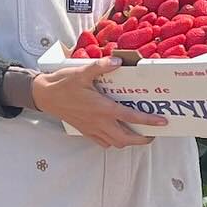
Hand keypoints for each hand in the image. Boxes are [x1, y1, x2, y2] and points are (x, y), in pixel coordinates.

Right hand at [31, 56, 167, 147]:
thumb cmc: (63, 84)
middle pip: (126, 139)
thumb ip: (101, 67)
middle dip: (142, 139)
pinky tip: (117, 133)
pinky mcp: (85, 131)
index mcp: (102, 108)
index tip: (162, 123)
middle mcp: (99, 122)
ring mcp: (91, 129)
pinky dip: (113, 141)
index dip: (148, 122)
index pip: (130, 118)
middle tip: (153, 133)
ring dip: (129, 142)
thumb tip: (117, 62)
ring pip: (115, 144)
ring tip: (138, 134)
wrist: (44, 96)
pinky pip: (103, 143)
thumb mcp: (82, 72)